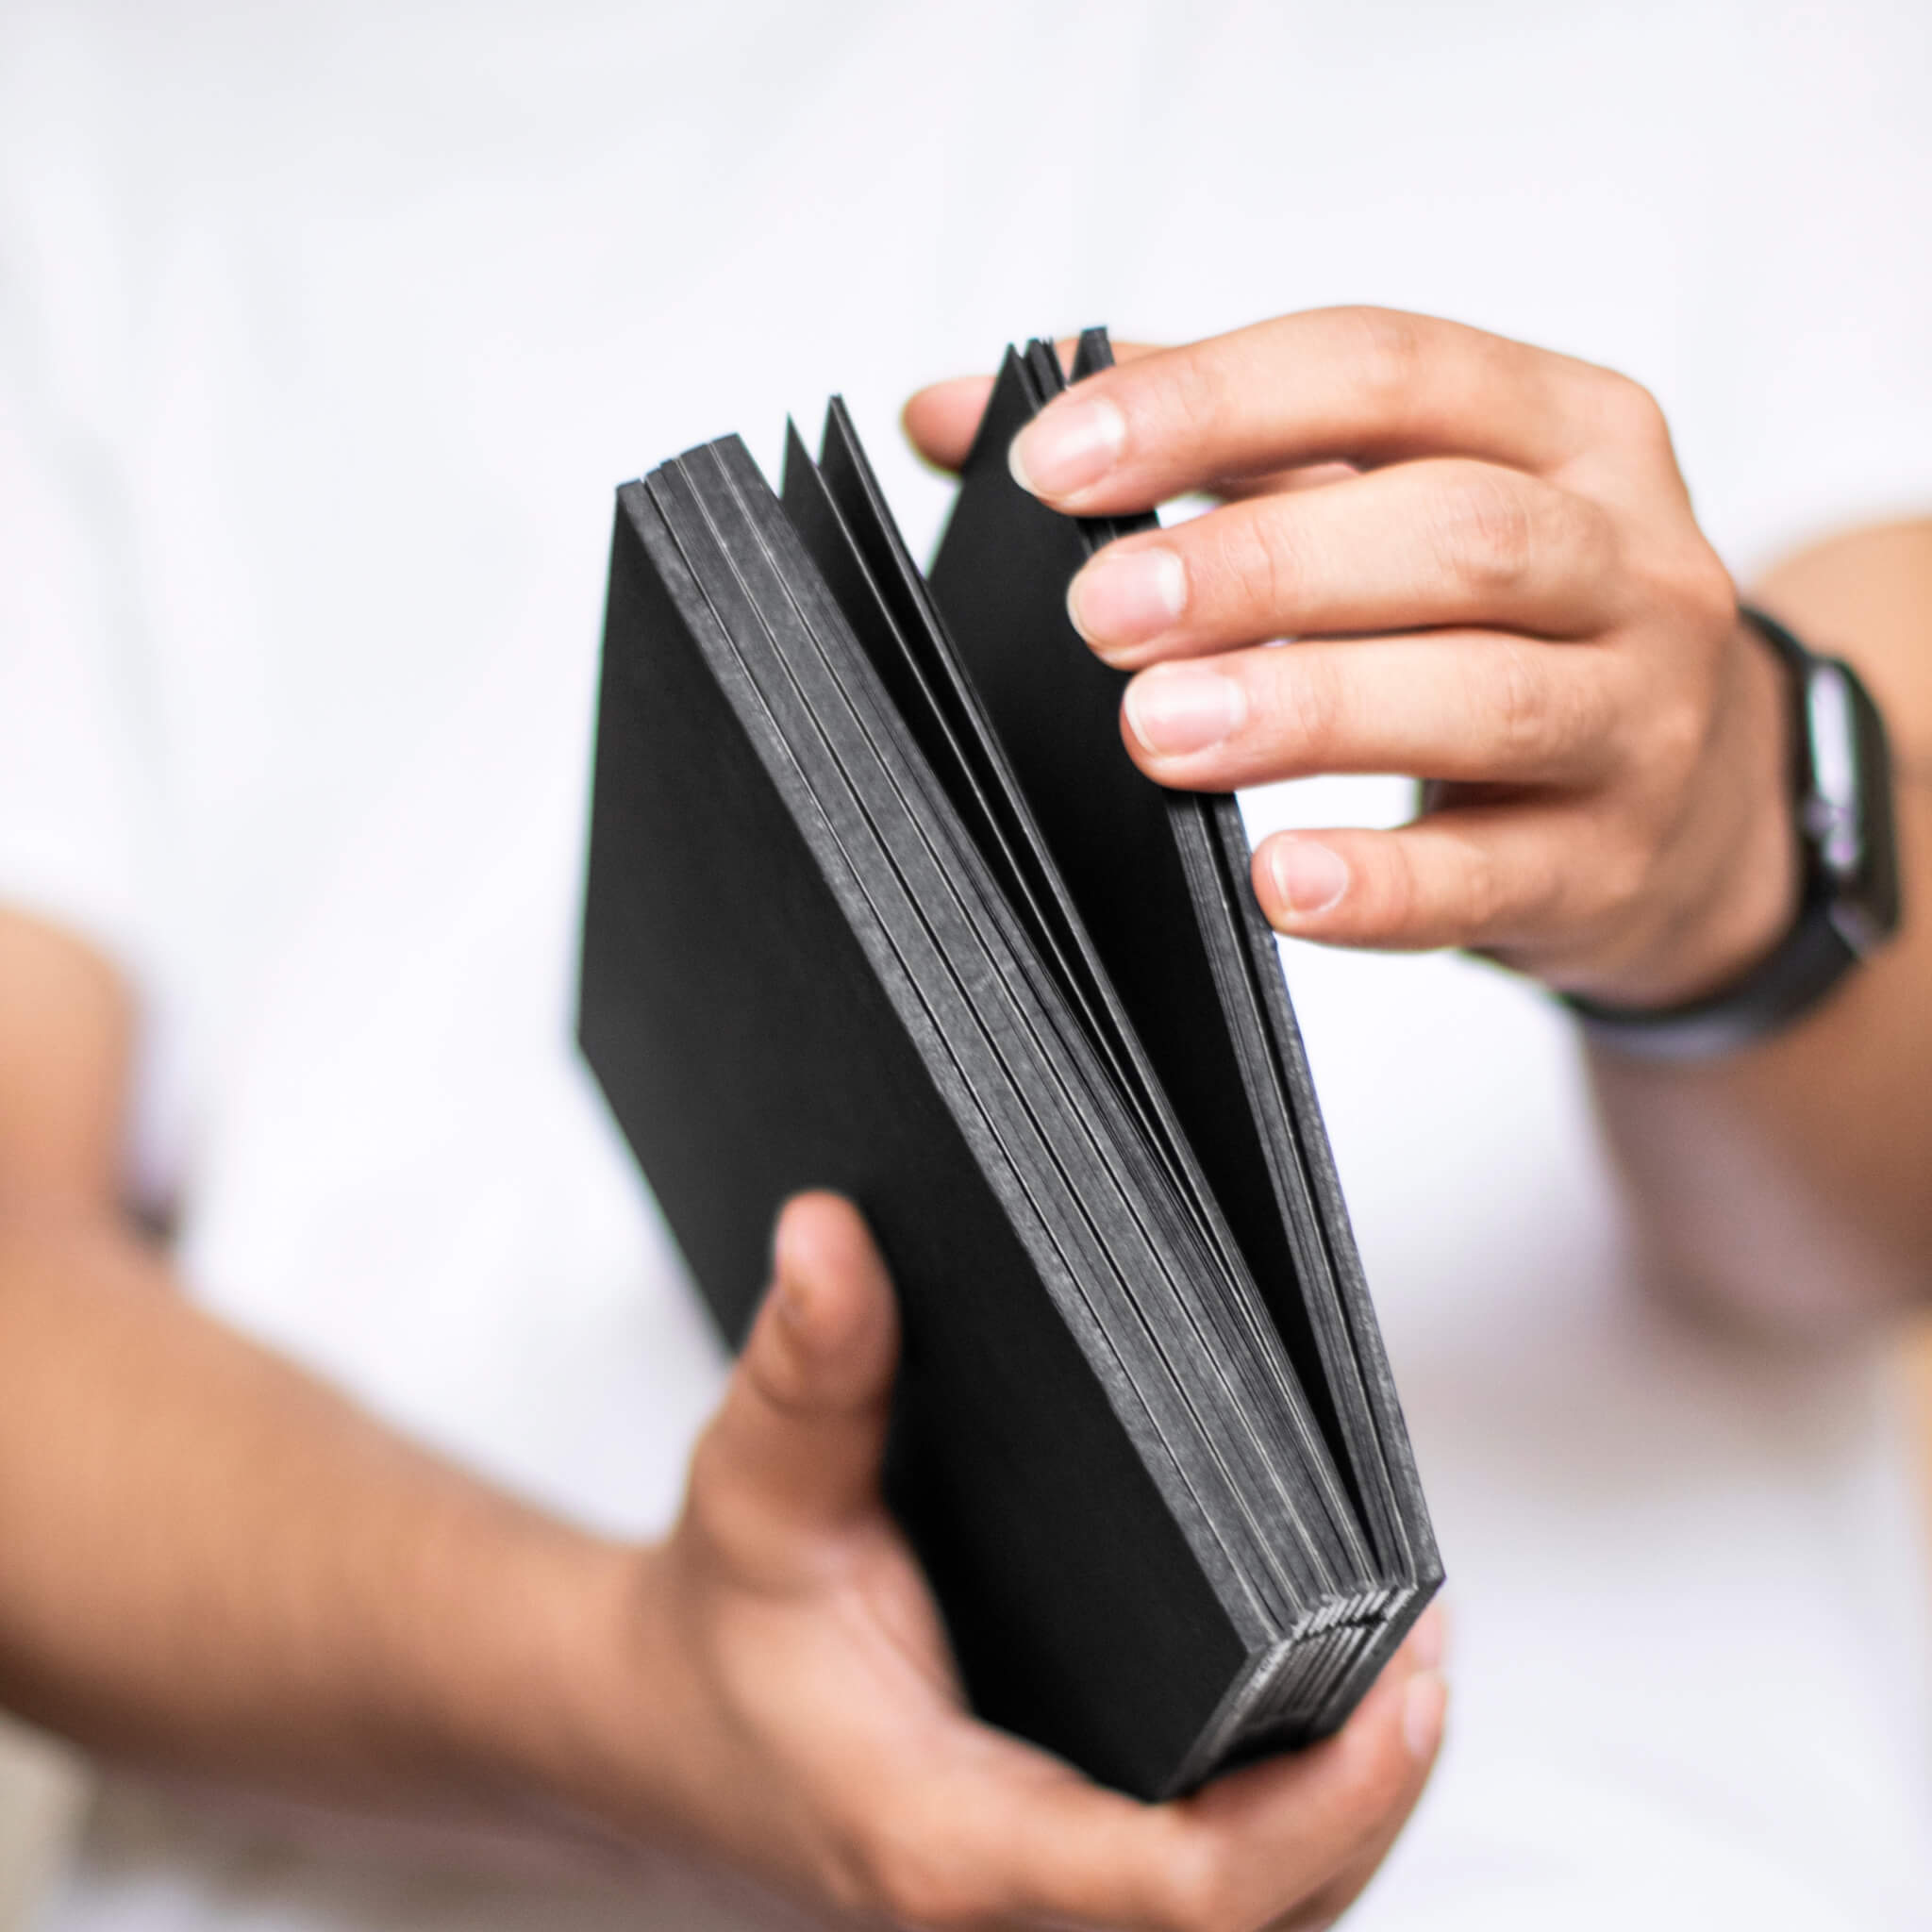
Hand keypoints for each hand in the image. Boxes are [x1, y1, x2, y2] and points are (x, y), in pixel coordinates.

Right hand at [584, 1193, 1445, 1928]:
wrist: (657, 1721)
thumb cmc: (716, 1619)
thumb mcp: (753, 1483)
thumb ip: (808, 1368)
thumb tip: (830, 1233)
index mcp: (942, 1835)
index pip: (1175, 1890)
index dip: (1321, 1805)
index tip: (1408, 1685)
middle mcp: (1002, 1910)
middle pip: (1260, 1922)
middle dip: (1370, 1800)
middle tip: (1428, 1635)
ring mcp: (1031, 1917)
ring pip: (1253, 1928)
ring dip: (1349, 1819)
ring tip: (1407, 1661)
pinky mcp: (1050, 1890)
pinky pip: (1212, 1905)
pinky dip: (1292, 1830)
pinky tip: (1326, 1714)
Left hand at [906, 310, 1798, 1008]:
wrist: (1702, 801)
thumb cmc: (1497, 624)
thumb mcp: (1378, 502)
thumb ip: (1188, 446)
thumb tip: (948, 418)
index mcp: (1561, 425)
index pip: (1386, 371)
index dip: (1214, 403)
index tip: (1057, 463)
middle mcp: (1626, 557)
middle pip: (1454, 533)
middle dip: (1262, 566)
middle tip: (1103, 613)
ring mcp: (1639, 717)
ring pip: (1488, 696)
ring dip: (1310, 710)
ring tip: (1160, 731)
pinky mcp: (1611, 866)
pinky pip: (1496, 877)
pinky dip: (1382, 885)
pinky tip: (1278, 881)